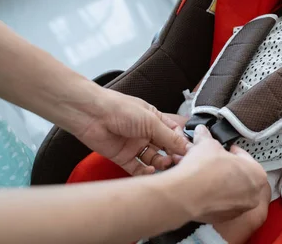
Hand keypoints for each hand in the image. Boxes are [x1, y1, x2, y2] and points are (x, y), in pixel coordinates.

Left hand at [72, 87, 191, 175]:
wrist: (91, 114)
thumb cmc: (119, 108)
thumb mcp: (151, 121)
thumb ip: (169, 137)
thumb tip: (187, 147)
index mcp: (155, 119)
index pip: (174, 134)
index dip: (182, 144)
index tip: (190, 153)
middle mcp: (146, 133)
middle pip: (165, 148)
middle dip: (173, 155)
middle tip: (178, 161)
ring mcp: (134, 145)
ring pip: (153, 159)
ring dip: (160, 163)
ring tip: (163, 163)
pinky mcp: (122, 157)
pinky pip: (137, 168)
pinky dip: (145, 172)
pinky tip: (150, 171)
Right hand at [175, 125, 267, 223]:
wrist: (186, 194)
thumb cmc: (204, 170)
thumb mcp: (207, 145)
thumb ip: (207, 137)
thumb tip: (202, 131)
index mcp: (257, 174)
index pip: (246, 158)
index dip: (233, 152)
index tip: (224, 150)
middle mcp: (253, 194)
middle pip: (241, 176)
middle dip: (228, 168)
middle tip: (215, 162)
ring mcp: (239, 209)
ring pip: (232, 192)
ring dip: (221, 183)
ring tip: (207, 175)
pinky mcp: (225, 219)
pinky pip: (222, 204)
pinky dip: (215, 197)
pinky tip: (203, 189)